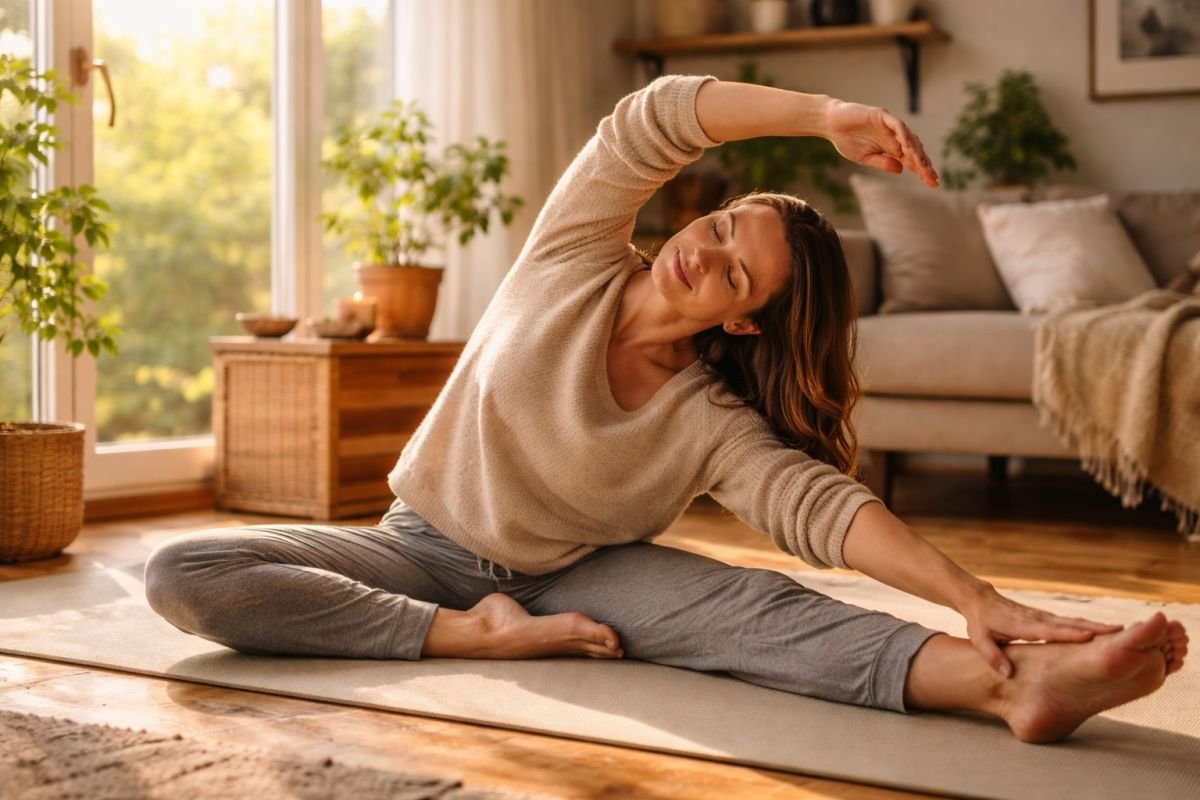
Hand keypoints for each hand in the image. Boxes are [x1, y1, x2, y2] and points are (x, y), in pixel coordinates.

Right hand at [824, 99, 939, 188]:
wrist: (831, 124)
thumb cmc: (846, 140)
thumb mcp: (864, 158)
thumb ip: (883, 163)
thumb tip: (901, 170)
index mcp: (891, 148)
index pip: (911, 161)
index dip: (923, 172)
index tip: (933, 184)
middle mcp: (895, 136)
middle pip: (915, 151)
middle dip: (925, 165)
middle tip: (933, 178)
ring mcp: (890, 125)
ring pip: (909, 138)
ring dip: (917, 153)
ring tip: (924, 167)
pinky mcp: (882, 116)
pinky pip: (897, 126)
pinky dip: (904, 135)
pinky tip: (908, 148)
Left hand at [960, 584, 1124, 677]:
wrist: (980, 600)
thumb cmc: (980, 622)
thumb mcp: (980, 640)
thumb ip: (992, 657)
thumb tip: (1008, 675)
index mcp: (1023, 626)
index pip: (1050, 631)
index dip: (1069, 634)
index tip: (1090, 637)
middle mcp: (1038, 619)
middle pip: (1070, 624)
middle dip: (1095, 629)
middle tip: (1122, 633)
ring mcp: (1044, 617)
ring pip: (1074, 622)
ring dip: (1098, 627)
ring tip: (1124, 632)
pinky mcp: (1046, 618)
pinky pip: (1070, 623)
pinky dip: (1089, 626)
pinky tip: (1106, 633)